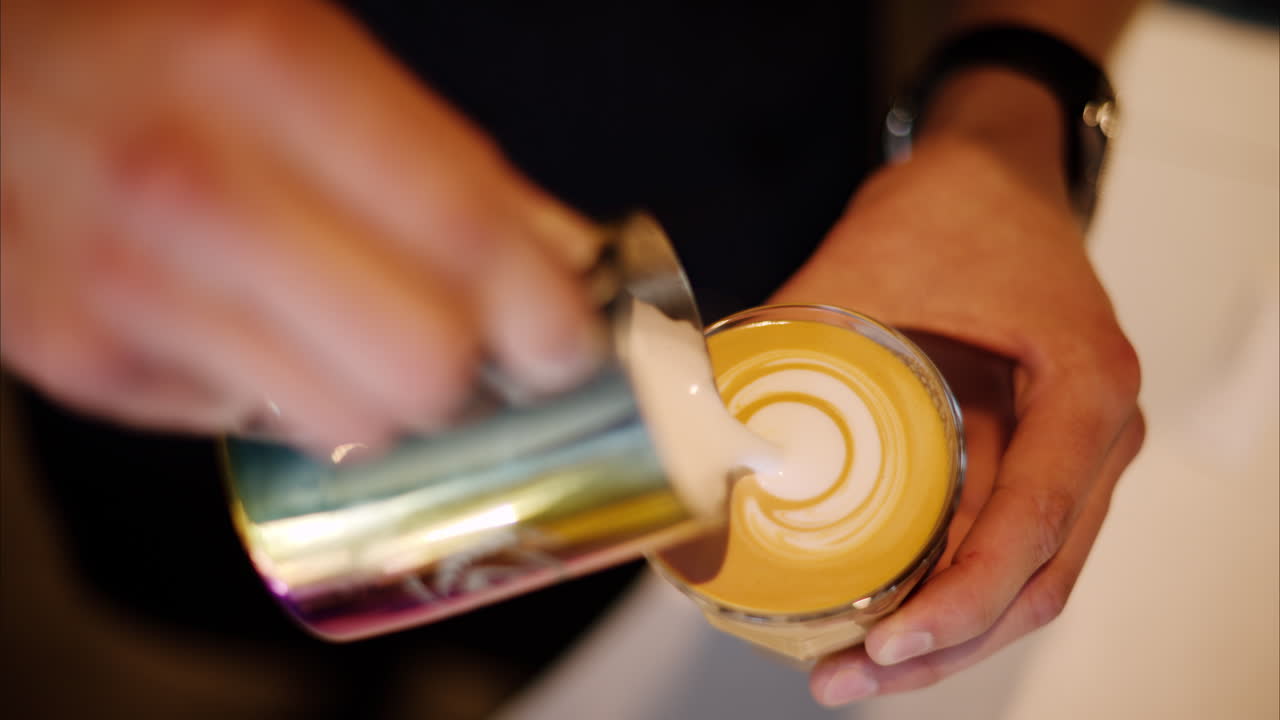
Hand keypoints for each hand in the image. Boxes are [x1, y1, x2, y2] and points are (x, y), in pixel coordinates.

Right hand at [1, 1, 603, 452]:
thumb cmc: (141, 32)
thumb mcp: (297, 33)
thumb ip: (437, 151)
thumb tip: (555, 256)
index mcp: (262, 66)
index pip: (459, 230)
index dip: (543, 309)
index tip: (572, 342)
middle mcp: (185, 185)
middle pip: (416, 367)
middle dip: (467, 367)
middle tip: (467, 337)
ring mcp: (120, 285)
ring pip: (343, 428)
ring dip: (380, 393)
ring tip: (359, 330)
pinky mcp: (76, 358)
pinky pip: (248, 423)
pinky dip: (280, 388)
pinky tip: (254, 320)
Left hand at [770, 70, 1144, 704]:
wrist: (993, 173)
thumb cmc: (952, 206)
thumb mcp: (866, 267)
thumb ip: (789, 339)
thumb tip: (693, 412)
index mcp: (1084, 381)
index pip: (1037, 519)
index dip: (966, 597)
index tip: (892, 642)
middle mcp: (1101, 430)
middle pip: (1038, 577)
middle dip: (946, 645)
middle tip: (850, 678)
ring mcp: (1078, 452)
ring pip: (1028, 578)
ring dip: (949, 636)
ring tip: (854, 671)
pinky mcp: (1039, 458)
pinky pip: (1006, 545)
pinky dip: (952, 591)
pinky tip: (883, 619)